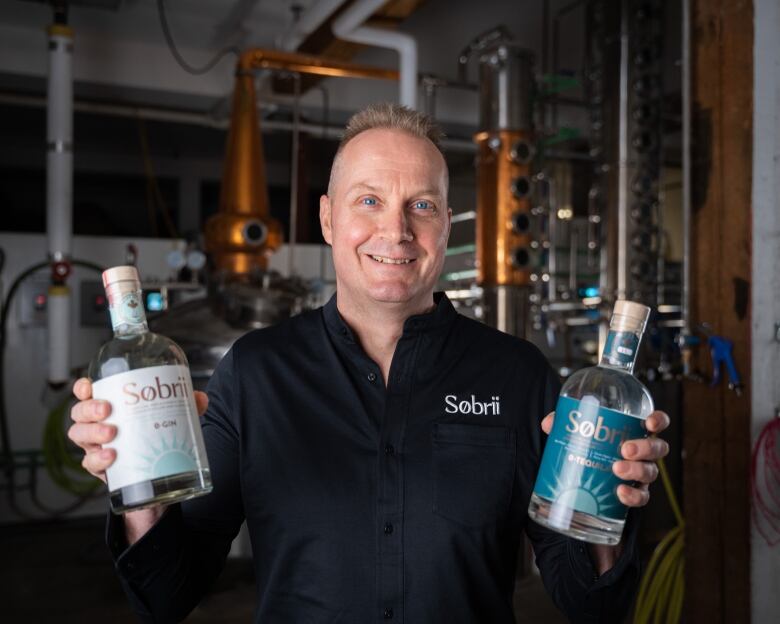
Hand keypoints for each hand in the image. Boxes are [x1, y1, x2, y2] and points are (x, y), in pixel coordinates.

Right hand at [68, 377, 208, 482]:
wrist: (158, 474)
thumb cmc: (155, 435)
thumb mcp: (172, 417)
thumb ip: (186, 406)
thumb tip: (199, 398)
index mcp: (110, 406)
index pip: (88, 392)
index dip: (83, 387)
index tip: (89, 386)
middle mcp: (98, 425)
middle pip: (79, 412)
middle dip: (89, 408)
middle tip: (107, 409)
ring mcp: (96, 446)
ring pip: (79, 435)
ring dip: (92, 432)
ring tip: (111, 433)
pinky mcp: (101, 468)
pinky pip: (90, 462)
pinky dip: (98, 458)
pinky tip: (112, 456)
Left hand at [540, 409, 669, 506]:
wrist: (585, 480)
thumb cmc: (589, 448)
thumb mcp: (578, 433)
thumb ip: (565, 424)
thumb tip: (550, 423)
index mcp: (635, 432)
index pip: (656, 423)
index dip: (658, 420)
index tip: (649, 422)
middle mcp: (644, 453)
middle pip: (658, 448)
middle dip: (645, 448)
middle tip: (625, 450)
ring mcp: (641, 474)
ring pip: (652, 471)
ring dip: (637, 470)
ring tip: (617, 469)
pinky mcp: (635, 493)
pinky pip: (641, 497)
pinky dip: (633, 496)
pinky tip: (620, 493)